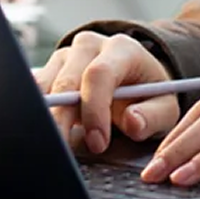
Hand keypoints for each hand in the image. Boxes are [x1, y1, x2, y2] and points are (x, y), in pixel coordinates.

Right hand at [33, 31, 177, 154]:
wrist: (136, 78)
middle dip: (64, 121)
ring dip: (48, 117)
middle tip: (67, 152)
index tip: (98, 142)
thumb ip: (153, 117)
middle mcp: (90, 45)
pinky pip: (35, 89)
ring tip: (58, 143)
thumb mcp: (164, 108)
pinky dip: (37, 111)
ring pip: (45, 85)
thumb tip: (133, 122)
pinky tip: (44, 130)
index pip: (99, 74)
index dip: (94, 110)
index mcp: (122, 49)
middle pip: (66, 81)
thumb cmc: (149, 93)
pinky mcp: (51, 67)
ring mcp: (67, 54)